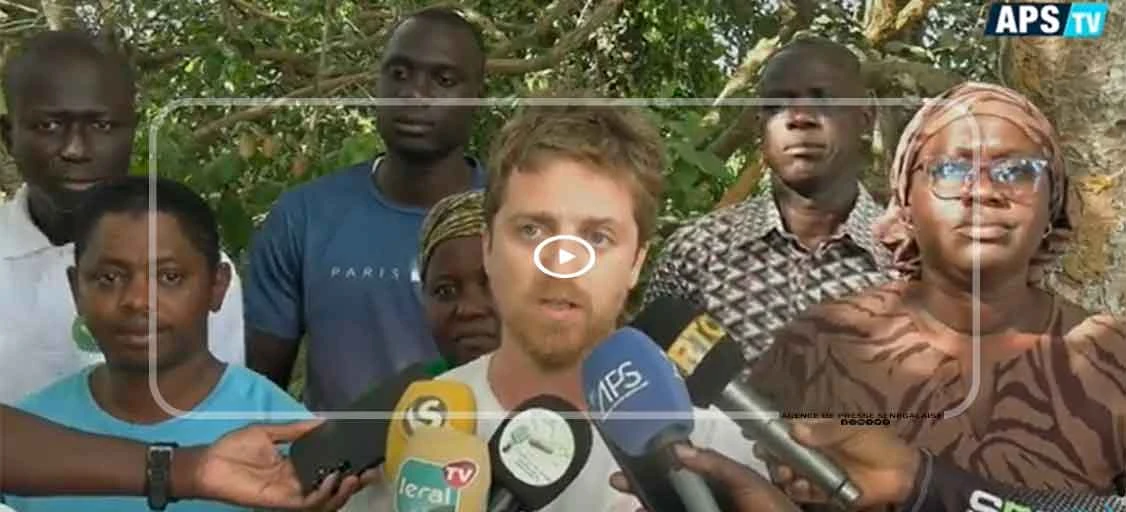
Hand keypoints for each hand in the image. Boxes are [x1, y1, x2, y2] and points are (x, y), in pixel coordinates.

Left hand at [176, 420, 376, 510]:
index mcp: (295, 468)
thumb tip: (322, 420)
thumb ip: (295, 430)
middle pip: (332, 490)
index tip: (367, 457)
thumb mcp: (269, 432)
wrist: (208, 462)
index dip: (348, 466)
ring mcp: (289, 495)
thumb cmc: (233, 447)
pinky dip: (322, 495)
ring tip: (354, 477)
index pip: (328, 470)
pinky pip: (307, 504)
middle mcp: (296, 484)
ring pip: (324, 502)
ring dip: (342, 493)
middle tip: (372, 471)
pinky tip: (330, 480)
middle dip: (354, 484)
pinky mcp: (280, 502)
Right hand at [609, 444, 799, 511]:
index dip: (656, 464)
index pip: (680, 470)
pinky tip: (640, 511)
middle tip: (620, 482)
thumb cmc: (773, 509)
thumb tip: (678, 448)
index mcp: (718, 483)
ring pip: (668, 506)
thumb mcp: (745, 479)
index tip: (635, 460)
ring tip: (629, 503)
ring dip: (647, 502)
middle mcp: (708, 501)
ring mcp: (702, 511)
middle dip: (643, 487)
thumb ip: (713, 463)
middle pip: (668, 492)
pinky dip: (654, 510)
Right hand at [755, 420, 919, 507]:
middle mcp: (811, 450)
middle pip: (781, 452)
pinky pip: (802, 491)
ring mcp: (815, 471)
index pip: (786, 428)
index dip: (769, 430)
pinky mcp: (822, 490)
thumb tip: (796, 429)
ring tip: (787, 474)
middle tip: (770, 457)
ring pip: (788, 473)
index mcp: (816, 431)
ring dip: (782, 474)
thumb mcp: (854, 429)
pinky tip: (802, 487)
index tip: (752, 433)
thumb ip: (826, 430)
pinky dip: (798, 490)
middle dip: (771, 455)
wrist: (901, 473)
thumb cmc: (877, 443)